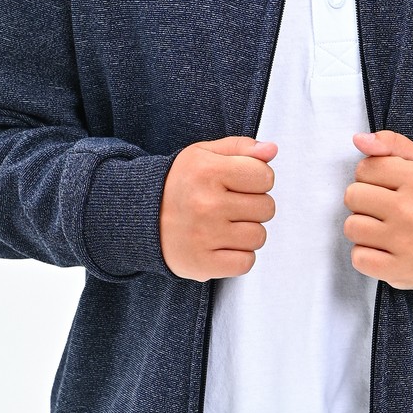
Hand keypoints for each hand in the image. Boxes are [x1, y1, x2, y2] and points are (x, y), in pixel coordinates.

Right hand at [160, 136, 277, 280]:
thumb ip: (241, 148)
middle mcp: (205, 204)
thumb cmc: (180, 184)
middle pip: (266, 208)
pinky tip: (221, 245)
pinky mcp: (202, 263)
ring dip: (247, 232)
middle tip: (229, 206)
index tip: (239, 183)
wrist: (140, 217)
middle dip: (253, 206)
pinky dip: (238, 256)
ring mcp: (204, 236)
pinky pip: (246, 263)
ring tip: (224, 225)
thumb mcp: (204, 154)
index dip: (257, 179)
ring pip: (259, 237)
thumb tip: (271, 150)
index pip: (265, 176)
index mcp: (207, 171)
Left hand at [343, 130, 412, 289]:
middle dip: (366, 202)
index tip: (392, 188)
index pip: (364, 168)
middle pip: (352, 196)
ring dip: (364, 230)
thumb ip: (391, 144)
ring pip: (351, 227)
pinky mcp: (399, 269)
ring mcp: (405, 242)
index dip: (373, 178)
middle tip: (388, 211)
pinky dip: (367, 256)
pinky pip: (358, 258)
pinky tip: (386, 251)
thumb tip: (358, 139)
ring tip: (387, 230)